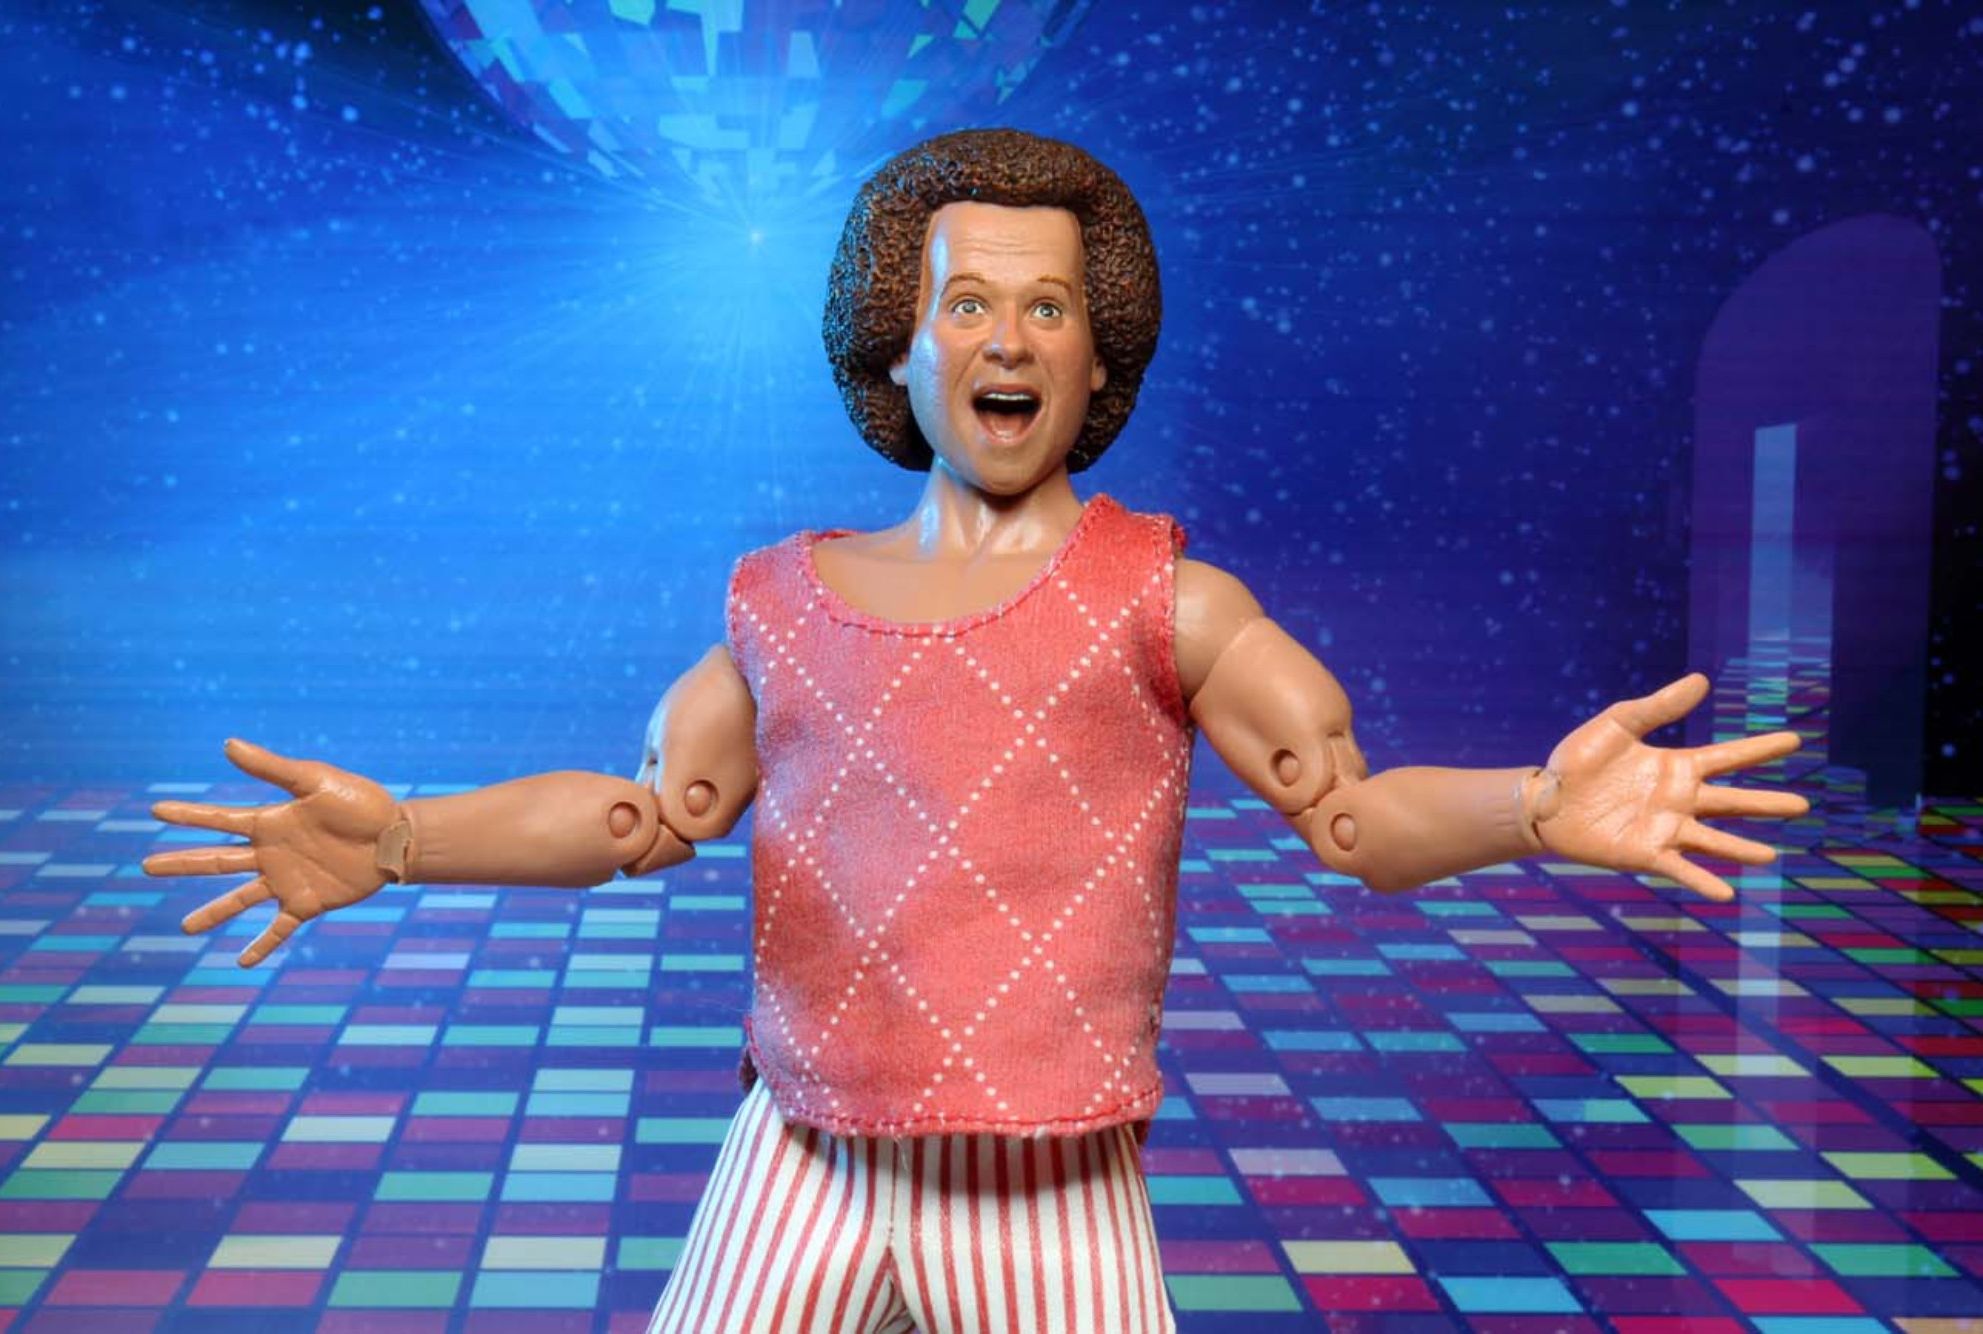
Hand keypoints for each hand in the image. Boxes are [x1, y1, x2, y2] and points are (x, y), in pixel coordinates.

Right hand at [143, 739, 398, 966]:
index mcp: (270, 822)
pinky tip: (242, 962)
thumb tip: (228, 744)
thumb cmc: (361, 803)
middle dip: (182, 863)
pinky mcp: (308, 902)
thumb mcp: (315, 781)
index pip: (219, 820)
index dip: (188, 815)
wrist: (397, 836)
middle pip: (217, 861)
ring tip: (185, 927)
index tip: (155, 810)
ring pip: (239, 899)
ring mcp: (287, 880)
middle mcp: (271, 853)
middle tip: (146, 866)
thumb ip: (272, 769)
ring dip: (212, 913)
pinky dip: (262, 945)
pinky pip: (279, 928)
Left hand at [1533, 673, 1807, 900]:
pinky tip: (1726, 893)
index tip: (1794, 740)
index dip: (1759, 749)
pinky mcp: (1646, 853)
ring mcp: (1665, 828)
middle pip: (1732, 802)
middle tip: (1802, 805)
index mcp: (1675, 766)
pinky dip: (1704, 881)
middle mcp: (1679, 800)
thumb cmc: (1578, 760)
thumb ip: (1658, 706)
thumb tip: (1701, 680)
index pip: (1727, 757)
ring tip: (1771, 857)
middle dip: (1766, 804)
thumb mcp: (1618, 724)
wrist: (1543, 799)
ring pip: (1715, 840)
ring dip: (1742, 849)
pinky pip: (1681, 869)